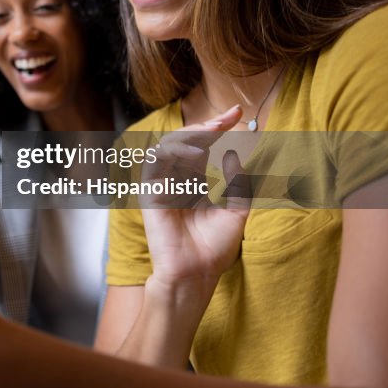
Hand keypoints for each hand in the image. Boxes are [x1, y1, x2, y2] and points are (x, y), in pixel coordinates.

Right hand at [140, 106, 250, 290]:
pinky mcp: (150, 190)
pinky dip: (175, 151)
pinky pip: (157, 160)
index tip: (238, 114)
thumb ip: (237, 184)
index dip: (219, 128)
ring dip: (191, 134)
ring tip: (213, 132)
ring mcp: (162, 184)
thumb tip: (233, 154)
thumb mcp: (237, 211)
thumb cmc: (214, 248)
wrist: (196, 272)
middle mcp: (176, 180)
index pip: (203, 147)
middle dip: (207, 125)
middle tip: (227, 119)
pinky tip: (198, 154)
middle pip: (187, 141)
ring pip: (169, 144)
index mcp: (194, 183)